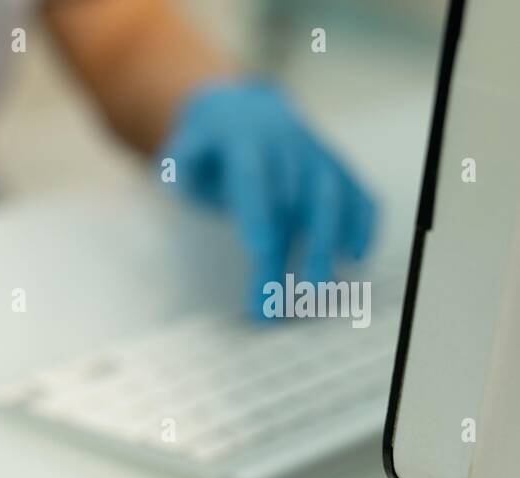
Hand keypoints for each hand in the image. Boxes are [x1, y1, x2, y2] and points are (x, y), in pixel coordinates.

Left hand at [161, 81, 376, 315]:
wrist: (244, 110)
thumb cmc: (210, 147)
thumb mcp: (185, 149)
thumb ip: (183, 168)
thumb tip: (185, 182)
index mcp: (245, 138)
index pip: (253, 175)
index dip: (258, 211)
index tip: (260, 251)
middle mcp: (287, 143)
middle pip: (294, 197)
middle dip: (288, 250)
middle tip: (277, 298)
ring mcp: (317, 154)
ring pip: (331, 197)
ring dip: (327, 244)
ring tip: (318, 289)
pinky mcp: (337, 167)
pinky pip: (358, 193)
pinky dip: (362, 223)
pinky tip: (356, 258)